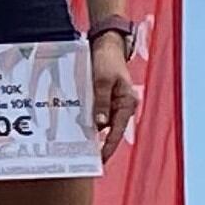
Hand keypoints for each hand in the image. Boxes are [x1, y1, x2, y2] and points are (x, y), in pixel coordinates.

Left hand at [90, 37, 138, 162]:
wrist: (106, 45)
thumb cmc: (107, 60)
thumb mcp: (103, 81)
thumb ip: (102, 102)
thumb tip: (100, 125)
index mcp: (128, 103)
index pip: (118, 130)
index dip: (109, 147)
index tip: (100, 159)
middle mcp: (123, 107)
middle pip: (111, 131)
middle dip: (99, 144)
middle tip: (85, 159)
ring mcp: (114, 105)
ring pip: (103, 125)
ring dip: (91, 133)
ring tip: (78, 147)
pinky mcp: (105, 101)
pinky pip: (98, 115)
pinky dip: (88, 121)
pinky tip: (77, 128)